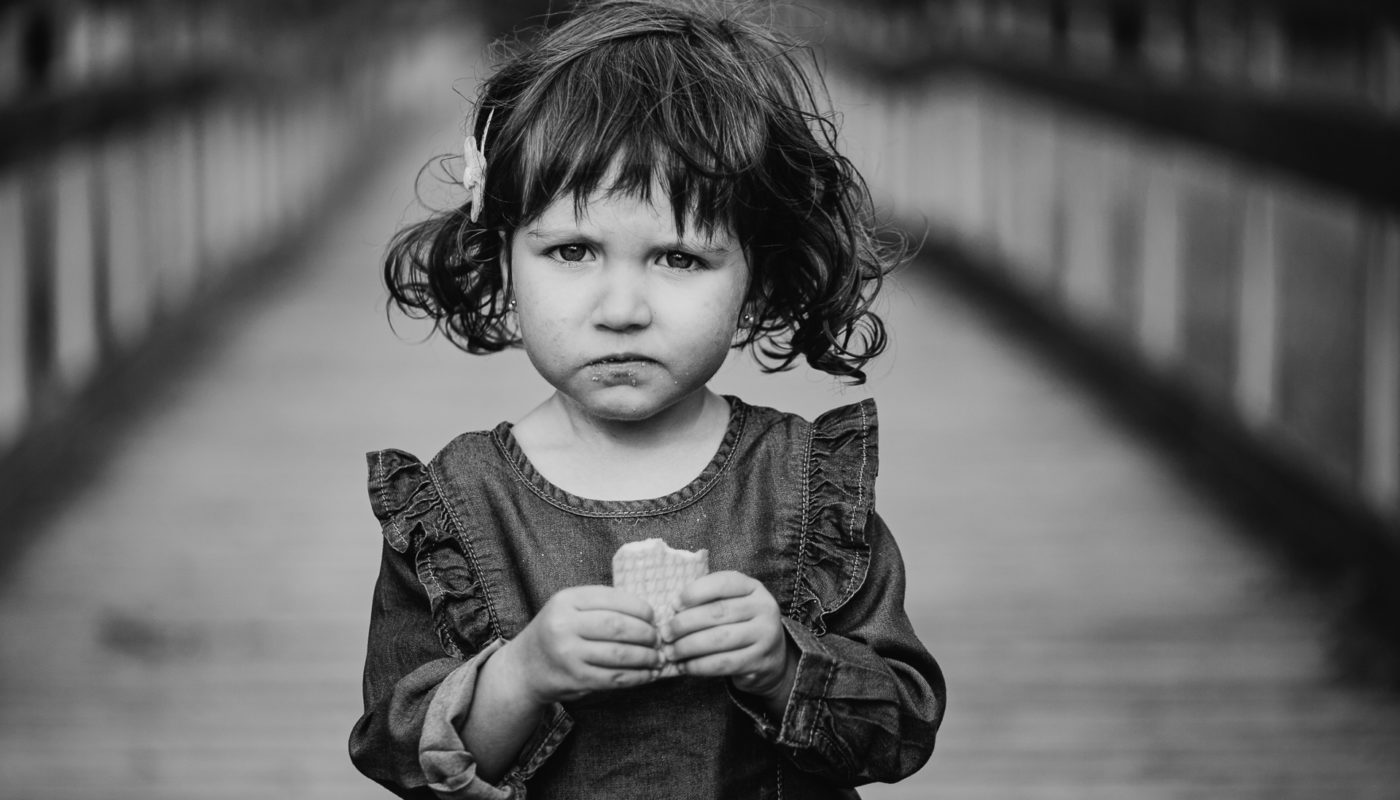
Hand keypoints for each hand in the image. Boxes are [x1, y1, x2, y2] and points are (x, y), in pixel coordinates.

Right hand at [506, 586, 661, 703]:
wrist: (525, 668)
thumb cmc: (556, 633)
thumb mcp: (569, 608)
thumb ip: (601, 605)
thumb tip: (647, 612)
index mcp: (566, 601)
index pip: (612, 599)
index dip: (639, 608)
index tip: (652, 616)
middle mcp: (564, 626)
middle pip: (618, 626)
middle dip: (645, 633)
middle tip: (658, 638)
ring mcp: (569, 654)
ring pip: (620, 654)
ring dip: (646, 657)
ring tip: (657, 657)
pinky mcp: (576, 679)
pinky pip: (615, 678)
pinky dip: (637, 676)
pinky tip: (647, 674)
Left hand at [660, 571, 794, 701]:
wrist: (773, 657)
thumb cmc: (741, 623)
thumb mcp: (733, 602)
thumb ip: (709, 599)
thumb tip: (674, 608)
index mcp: (754, 588)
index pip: (722, 583)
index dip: (695, 592)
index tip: (674, 604)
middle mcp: (765, 609)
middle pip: (718, 613)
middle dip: (685, 623)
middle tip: (665, 633)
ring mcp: (766, 636)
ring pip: (719, 640)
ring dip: (688, 647)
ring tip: (670, 652)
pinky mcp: (760, 662)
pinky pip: (723, 664)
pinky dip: (699, 666)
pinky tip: (685, 666)